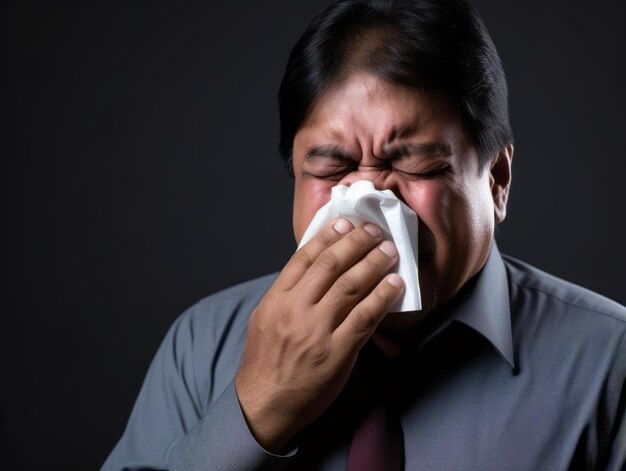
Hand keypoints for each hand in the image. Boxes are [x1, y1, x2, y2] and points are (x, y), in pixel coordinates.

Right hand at [235, 219, 403, 452]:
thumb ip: (287, 293)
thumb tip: (315, 268)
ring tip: (389, 250)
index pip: (304, 258)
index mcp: (277, 299)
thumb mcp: (265, 318)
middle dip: (356, 243)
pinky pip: (365, 318)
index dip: (328, 236)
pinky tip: (394, 284)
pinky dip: (382, 297)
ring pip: (350, 286)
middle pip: (330, 266)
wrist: (265, 404)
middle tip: (373, 231)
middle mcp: (296, 309)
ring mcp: (318, 330)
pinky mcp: (338, 352)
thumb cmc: (265, 361)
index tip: (345, 223)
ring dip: (373, 264)